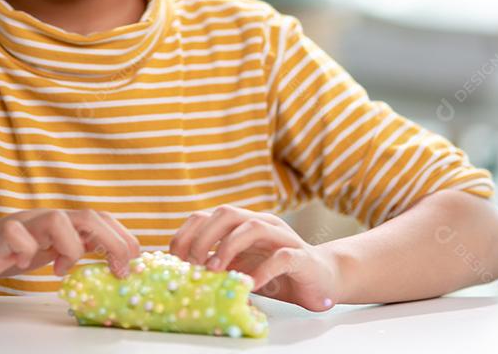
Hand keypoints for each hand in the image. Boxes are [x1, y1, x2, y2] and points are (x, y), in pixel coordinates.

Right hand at [0, 208, 140, 295]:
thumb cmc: (4, 255)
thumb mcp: (47, 251)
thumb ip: (76, 248)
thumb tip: (114, 259)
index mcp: (59, 224)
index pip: (100, 219)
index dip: (122, 237)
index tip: (132, 262)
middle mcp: (43, 219)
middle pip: (88, 216)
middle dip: (112, 241)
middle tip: (119, 269)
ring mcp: (20, 225)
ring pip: (57, 219)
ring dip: (70, 247)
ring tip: (62, 268)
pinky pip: (16, 234)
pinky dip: (26, 250)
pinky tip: (25, 264)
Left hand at [167, 205, 339, 311]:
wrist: (322, 280)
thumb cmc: (277, 274)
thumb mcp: (242, 267)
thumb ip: (219, 264)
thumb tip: (182, 273)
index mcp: (243, 223)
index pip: (208, 215)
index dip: (188, 234)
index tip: (175, 259)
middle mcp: (262, 223)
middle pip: (227, 213)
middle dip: (204, 237)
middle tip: (194, 264)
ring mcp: (282, 237)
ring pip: (252, 227)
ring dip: (228, 247)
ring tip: (215, 271)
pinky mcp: (301, 256)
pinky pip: (281, 257)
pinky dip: (263, 270)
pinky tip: (250, 284)